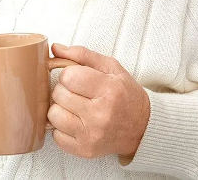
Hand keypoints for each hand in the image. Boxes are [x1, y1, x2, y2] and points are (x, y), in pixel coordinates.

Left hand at [47, 43, 150, 160]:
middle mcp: (101, 114)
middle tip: (78, 93)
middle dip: (64, 90)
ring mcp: (92, 135)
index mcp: (109, 90)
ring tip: (75, 108)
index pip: (68, 76)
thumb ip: (82, 54)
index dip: (69, 74)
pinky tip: (76, 123)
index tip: (78, 78)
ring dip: (60, 109)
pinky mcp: (85, 150)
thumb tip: (55, 48)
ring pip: (53, 115)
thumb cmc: (125, 95)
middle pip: (58, 94)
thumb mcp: (112, 68)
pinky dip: (62, 129)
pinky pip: (56, 136)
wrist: (144, 128)